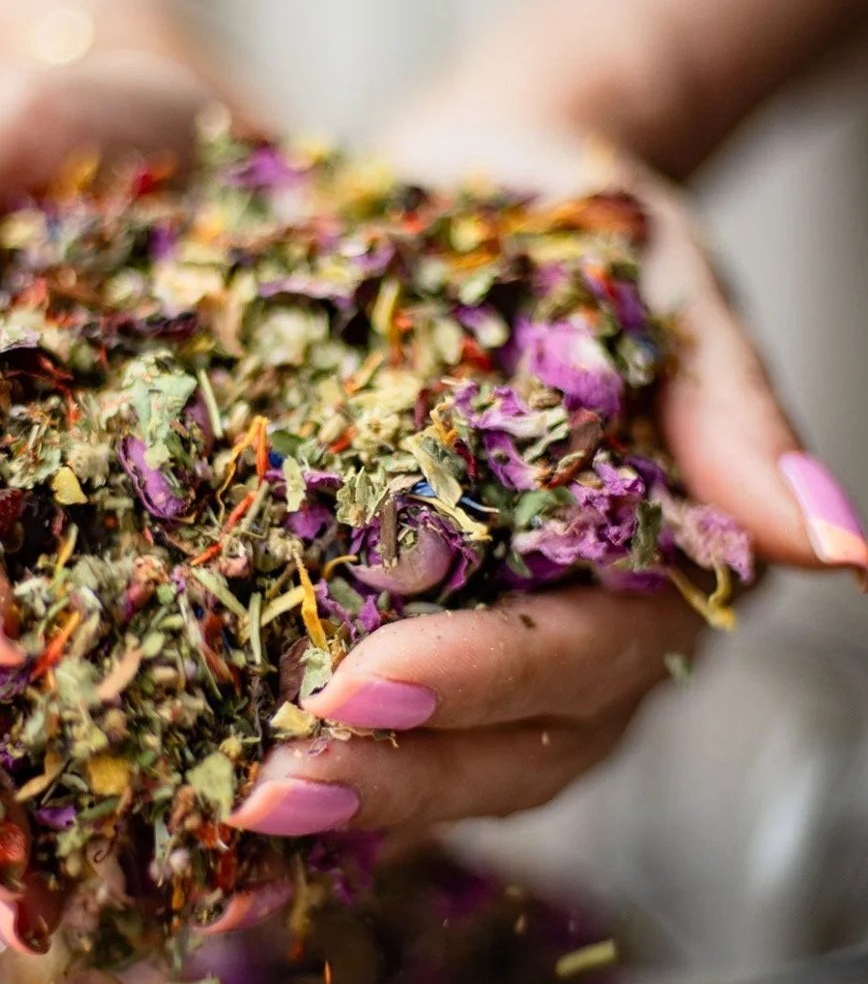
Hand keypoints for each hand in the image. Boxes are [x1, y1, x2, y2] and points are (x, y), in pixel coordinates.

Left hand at [226, 119, 866, 842]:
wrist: (481, 178)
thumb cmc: (580, 223)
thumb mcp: (661, 279)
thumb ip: (731, 410)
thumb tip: (847, 555)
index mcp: (653, 568)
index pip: (581, 659)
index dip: (480, 684)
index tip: (361, 685)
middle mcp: (574, 631)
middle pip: (503, 750)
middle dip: (388, 776)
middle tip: (262, 789)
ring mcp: (483, 636)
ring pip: (430, 759)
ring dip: (331, 793)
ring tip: (213, 805)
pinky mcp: (391, 616)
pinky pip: (348, 709)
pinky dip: (279, 748)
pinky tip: (182, 776)